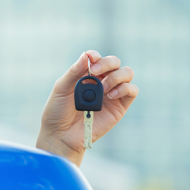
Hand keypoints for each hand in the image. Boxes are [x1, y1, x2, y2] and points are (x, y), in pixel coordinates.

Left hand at [36, 50, 138, 165]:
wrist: (62, 134)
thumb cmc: (58, 111)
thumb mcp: (61, 88)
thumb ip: (74, 72)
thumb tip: (86, 55)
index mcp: (86, 75)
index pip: (97, 59)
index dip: (96, 56)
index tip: (91, 58)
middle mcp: (101, 81)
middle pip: (115, 62)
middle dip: (107, 63)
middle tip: (95, 72)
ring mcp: (111, 93)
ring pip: (126, 73)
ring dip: (116, 76)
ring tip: (103, 88)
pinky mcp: (120, 106)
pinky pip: (132, 91)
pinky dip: (125, 88)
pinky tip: (111, 95)